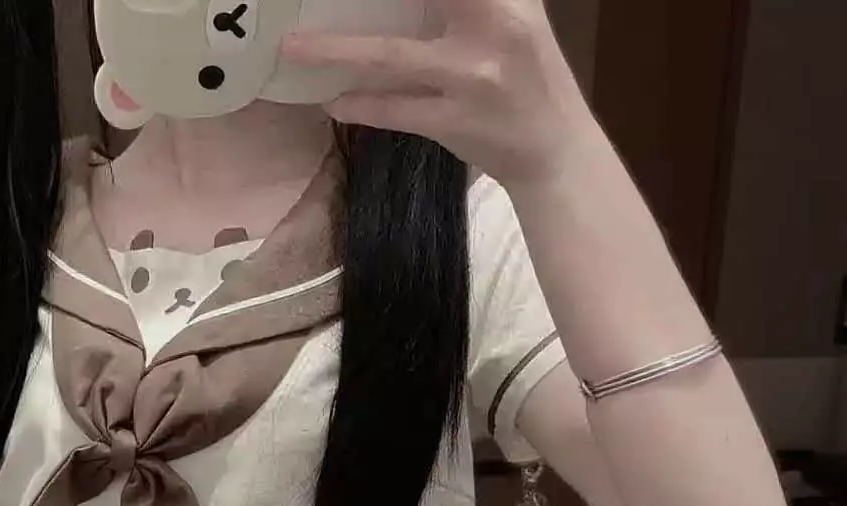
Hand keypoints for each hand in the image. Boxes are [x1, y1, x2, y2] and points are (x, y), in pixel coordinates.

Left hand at [283, 0, 597, 185]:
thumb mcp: (515, 19)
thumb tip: (411, 1)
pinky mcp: (454, 123)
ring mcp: (471, 79)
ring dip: (334, 52)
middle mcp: (495, 28)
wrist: (555, 150)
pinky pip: (393, 110)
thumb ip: (472, 2)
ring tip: (291, 47)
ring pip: (390, 57)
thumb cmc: (528, 76)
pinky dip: (358, 105)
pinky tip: (330, 100)